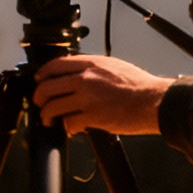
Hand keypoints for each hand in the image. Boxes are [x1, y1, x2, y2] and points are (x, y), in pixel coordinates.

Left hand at [30, 54, 172, 136]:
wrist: (153, 100)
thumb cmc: (139, 85)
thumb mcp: (113, 66)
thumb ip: (93, 68)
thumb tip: (77, 73)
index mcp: (91, 63)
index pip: (55, 65)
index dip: (42, 74)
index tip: (39, 81)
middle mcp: (86, 78)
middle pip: (47, 87)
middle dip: (38, 98)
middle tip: (40, 104)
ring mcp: (88, 98)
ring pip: (53, 106)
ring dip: (48, 116)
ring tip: (50, 120)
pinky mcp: (93, 116)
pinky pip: (69, 123)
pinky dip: (67, 128)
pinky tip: (71, 129)